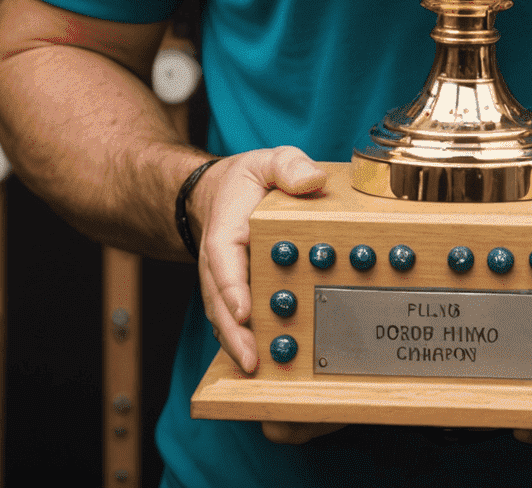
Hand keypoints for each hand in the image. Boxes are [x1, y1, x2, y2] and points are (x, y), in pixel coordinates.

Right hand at [187, 146, 327, 376]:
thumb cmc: (247, 182)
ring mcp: (224, 284)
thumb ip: (289, 167)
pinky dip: (244, 341)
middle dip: (234, 334)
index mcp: (226, 231)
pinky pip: (236, 321)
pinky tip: (262, 364)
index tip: (244, 312)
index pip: (224, 262)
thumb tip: (312, 180)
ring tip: (256, 370)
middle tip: (251, 360)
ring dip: (238, 345)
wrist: (220, 195)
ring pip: (225, 318)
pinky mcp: (235, 296)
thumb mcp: (269, 162)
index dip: (233, 289)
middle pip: (221, 302)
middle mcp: (219, 264)